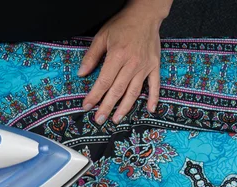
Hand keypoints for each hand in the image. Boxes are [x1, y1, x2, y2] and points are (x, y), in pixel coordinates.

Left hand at [78, 0, 170, 123]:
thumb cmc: (122, 25)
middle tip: (99, 120)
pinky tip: (150, 109)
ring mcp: (145, 66)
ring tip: (116, 119)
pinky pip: (155, 85)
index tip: (87, 106)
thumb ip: (91, 56)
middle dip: (107, 107)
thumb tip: (81, 74)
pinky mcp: (155, 66)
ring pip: (134, 92)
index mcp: (117, 56)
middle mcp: (132, 64)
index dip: (94, 96)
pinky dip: (154, 98)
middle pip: (117, 91)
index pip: (103, 82)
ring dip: (125, 108)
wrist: (145, 15)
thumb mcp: (102, 36)